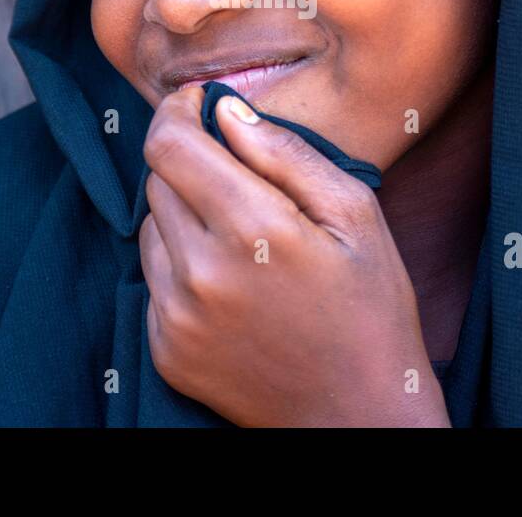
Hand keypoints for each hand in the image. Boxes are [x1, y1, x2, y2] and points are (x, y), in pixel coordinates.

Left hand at [138, 85, 449, 426]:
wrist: (357, 417)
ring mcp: (176, 317)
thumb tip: (226, 109)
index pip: (169, 143)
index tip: (201, 103)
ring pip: (151, 226)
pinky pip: (153, 278)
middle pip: (157, 179)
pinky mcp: (166, 349)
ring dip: (184, 213)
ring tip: (243, 238)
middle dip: (191, 162)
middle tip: (240, 176)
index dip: (179, 110)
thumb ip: (286, 153)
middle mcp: (201, 273)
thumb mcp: (356, 215)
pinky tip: (232, 282)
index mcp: (253, 229)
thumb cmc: (370, 309)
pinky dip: (181, 264)